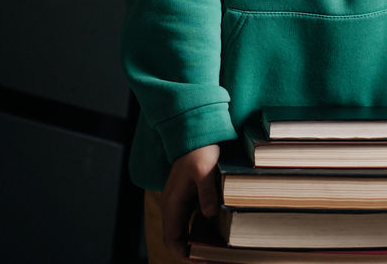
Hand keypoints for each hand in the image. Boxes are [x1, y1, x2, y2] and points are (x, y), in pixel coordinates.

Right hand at [161, 143, 220, 260]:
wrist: (196, 135)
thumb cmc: (199, 151)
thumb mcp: (205, 170)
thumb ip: (207, 193)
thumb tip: (209, 214)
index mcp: (172, 203)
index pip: (171, 239)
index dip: (183, 255)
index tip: (200, 261)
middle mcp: (172, 206)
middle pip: (176, 239)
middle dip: (191, 253)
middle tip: (212, 259)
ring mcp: (178, 203)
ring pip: (182, 232)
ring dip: (194, 243)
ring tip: (214, 251)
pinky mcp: (186, 198)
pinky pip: (188, 222)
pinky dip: (198, 232)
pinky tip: (214, 234)